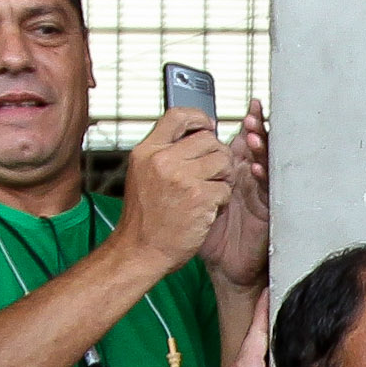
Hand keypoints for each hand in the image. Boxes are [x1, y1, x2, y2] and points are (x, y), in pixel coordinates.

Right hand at [122, 104, 232, 271]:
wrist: (139, 251)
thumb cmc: (145, 218)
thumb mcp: (143, 174)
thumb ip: (164, 153)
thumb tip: (195, 134)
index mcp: (147, 151)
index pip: (178, 115)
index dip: (199, 118)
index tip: (208, 127)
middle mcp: (162, 159)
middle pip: (208, 139)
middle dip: (217, 156)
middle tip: (211, 174)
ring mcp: (182, 177)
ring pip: (223, 160)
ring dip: (223, 178)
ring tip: (208, 193)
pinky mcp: (199, 196)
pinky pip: (226, 188)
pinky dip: (221, 201)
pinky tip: (206, 210)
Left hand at [202, 99, 270, 290]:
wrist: (221, 263)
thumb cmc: (208, 230)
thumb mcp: (192, 196)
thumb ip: (190, 172)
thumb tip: (177, 144)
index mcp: (232, 169)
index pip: (242, 138)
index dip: (250, 121)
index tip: (251, 105)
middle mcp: (249, 177)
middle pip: (259, 145)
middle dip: (258, 128)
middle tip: (253, 115)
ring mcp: (259, 192)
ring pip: (266, 163)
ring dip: (261, 148)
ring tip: (252, 135)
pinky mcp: (266, 210)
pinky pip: (267, 190)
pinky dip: (261, 177)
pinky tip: (253, 167)